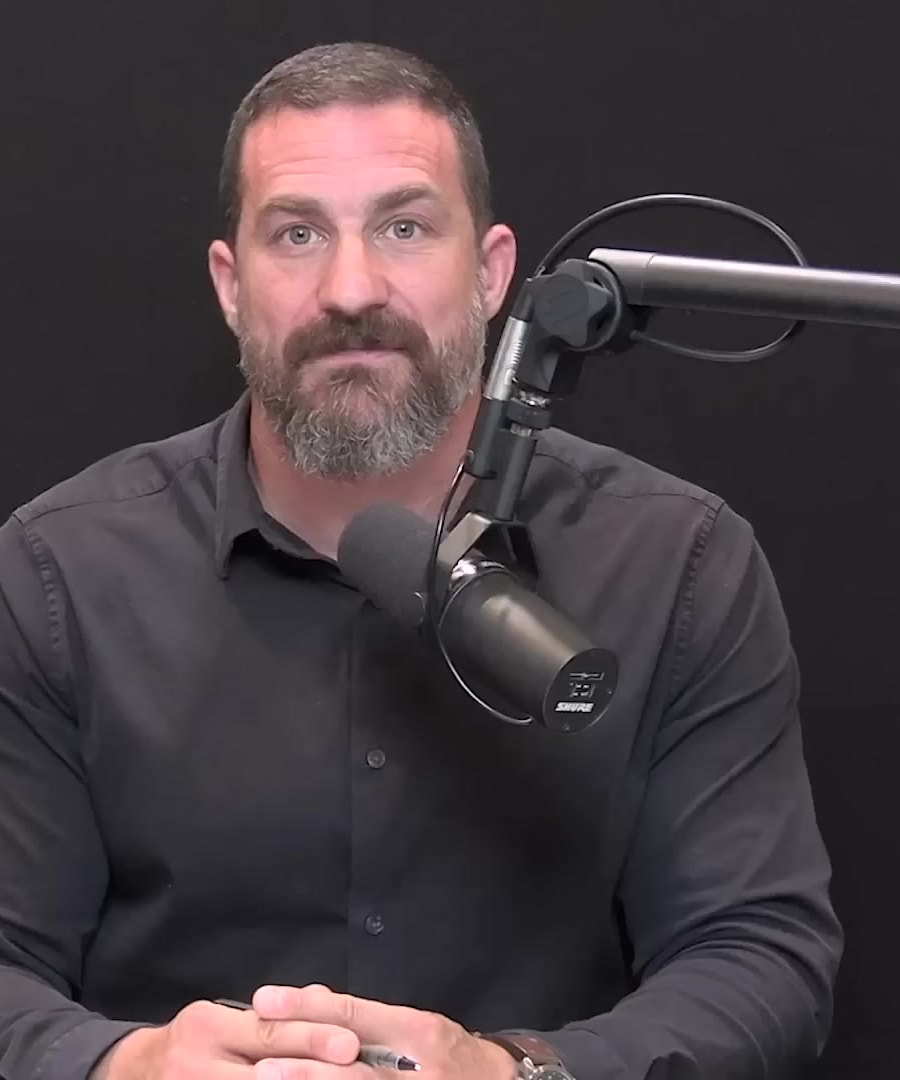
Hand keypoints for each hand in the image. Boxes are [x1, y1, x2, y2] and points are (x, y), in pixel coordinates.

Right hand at [90, 996, 360, 1079]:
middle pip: (269, 1069)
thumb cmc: (192, 1042)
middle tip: (353, 1067)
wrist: (132, 1074)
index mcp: (208, 1027)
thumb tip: (324, 1006)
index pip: (269, 1032)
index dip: (313, 1037)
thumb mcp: (220, 1019)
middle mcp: (198, 1064)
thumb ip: (266, 1019)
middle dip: (313, 1070)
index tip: (351, 1043)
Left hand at [250, 984, 517, 1078]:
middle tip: (258, 1059)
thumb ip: (369, 1018)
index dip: (306, 1007)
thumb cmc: (454, 1057)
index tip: (266, 1001)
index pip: (354, 1014)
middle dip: (303, 1063)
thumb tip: (315, 998)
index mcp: (419, 1032)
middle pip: (352, 1067)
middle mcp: (419, 1070)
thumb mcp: (418, 1026)